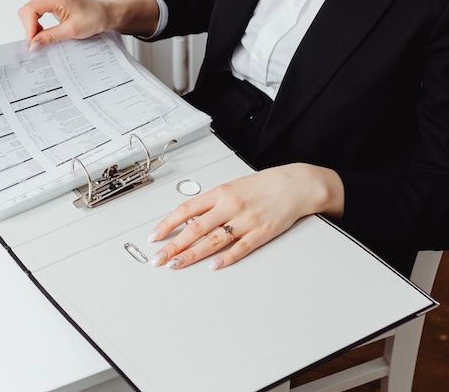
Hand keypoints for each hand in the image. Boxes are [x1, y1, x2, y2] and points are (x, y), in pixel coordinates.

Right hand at [17, 0, 127, 50]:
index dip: (29, 29)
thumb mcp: (71, 31)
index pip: (30, 11)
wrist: (105, 14)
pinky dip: (36, 23)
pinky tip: (44, 32)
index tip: (33, 44)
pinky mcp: (50, 0)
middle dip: (29, 28)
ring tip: (43, 38)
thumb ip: (49, 37)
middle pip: (27, 11)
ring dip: (33, 26)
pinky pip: (35, 12)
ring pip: (29, 12)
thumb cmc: (94, 18)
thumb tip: (33, 45)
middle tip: (38, 43)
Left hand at [147, 164, 344, 270]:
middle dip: (174, 245)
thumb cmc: (262, 186)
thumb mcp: (231, 187)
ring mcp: (246, 220)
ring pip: (214, 239)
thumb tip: (187, 218)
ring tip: (177, 265)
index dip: (167, 224)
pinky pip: (241, 247)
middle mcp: (230, 206)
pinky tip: (213, 265)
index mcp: (220, 193)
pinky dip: (226, 258)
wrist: (294, 184)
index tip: (154, 237)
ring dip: (193, 254)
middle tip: (159, 259)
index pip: (186, 210)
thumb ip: (210, 203)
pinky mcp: (262, 232)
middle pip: (195, 228)